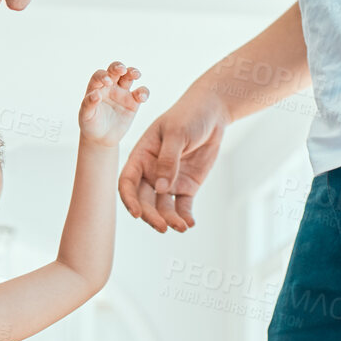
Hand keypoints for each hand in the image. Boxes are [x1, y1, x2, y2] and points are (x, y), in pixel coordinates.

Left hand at [79, 62, 148, 147]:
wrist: (101, 138)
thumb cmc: (90, 125)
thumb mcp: (85, 116)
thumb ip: (89, 104)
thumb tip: (96, 94)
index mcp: (96, 86)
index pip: (99, 75)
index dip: (103, 76)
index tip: (107, 82)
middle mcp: (110, 86)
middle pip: (115, 70)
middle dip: (119, 67)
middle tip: (122, 70)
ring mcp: (122, 93)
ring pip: (129, 77)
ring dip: (133, 72)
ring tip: (136, 74)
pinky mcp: (133, 102)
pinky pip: (141, 93)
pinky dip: (143, 92)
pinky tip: (142, 98)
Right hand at [117, 86, 229, 232]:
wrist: (212, 113)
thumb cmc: (189, 116)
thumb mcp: (177, 133)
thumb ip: (168, 160)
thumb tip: (161, 189)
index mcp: (141, 156)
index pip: (128, 182)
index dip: (129, 199)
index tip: (136, 213)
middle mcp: (151, 172)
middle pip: (145, 200)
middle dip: (151, 215)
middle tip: (162, 227)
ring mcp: (169, 181)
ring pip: (163, 208)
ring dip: (169, 220)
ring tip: (180, 227)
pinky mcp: (186, 187)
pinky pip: (182, 207)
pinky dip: (184, 217)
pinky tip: (188, 224)